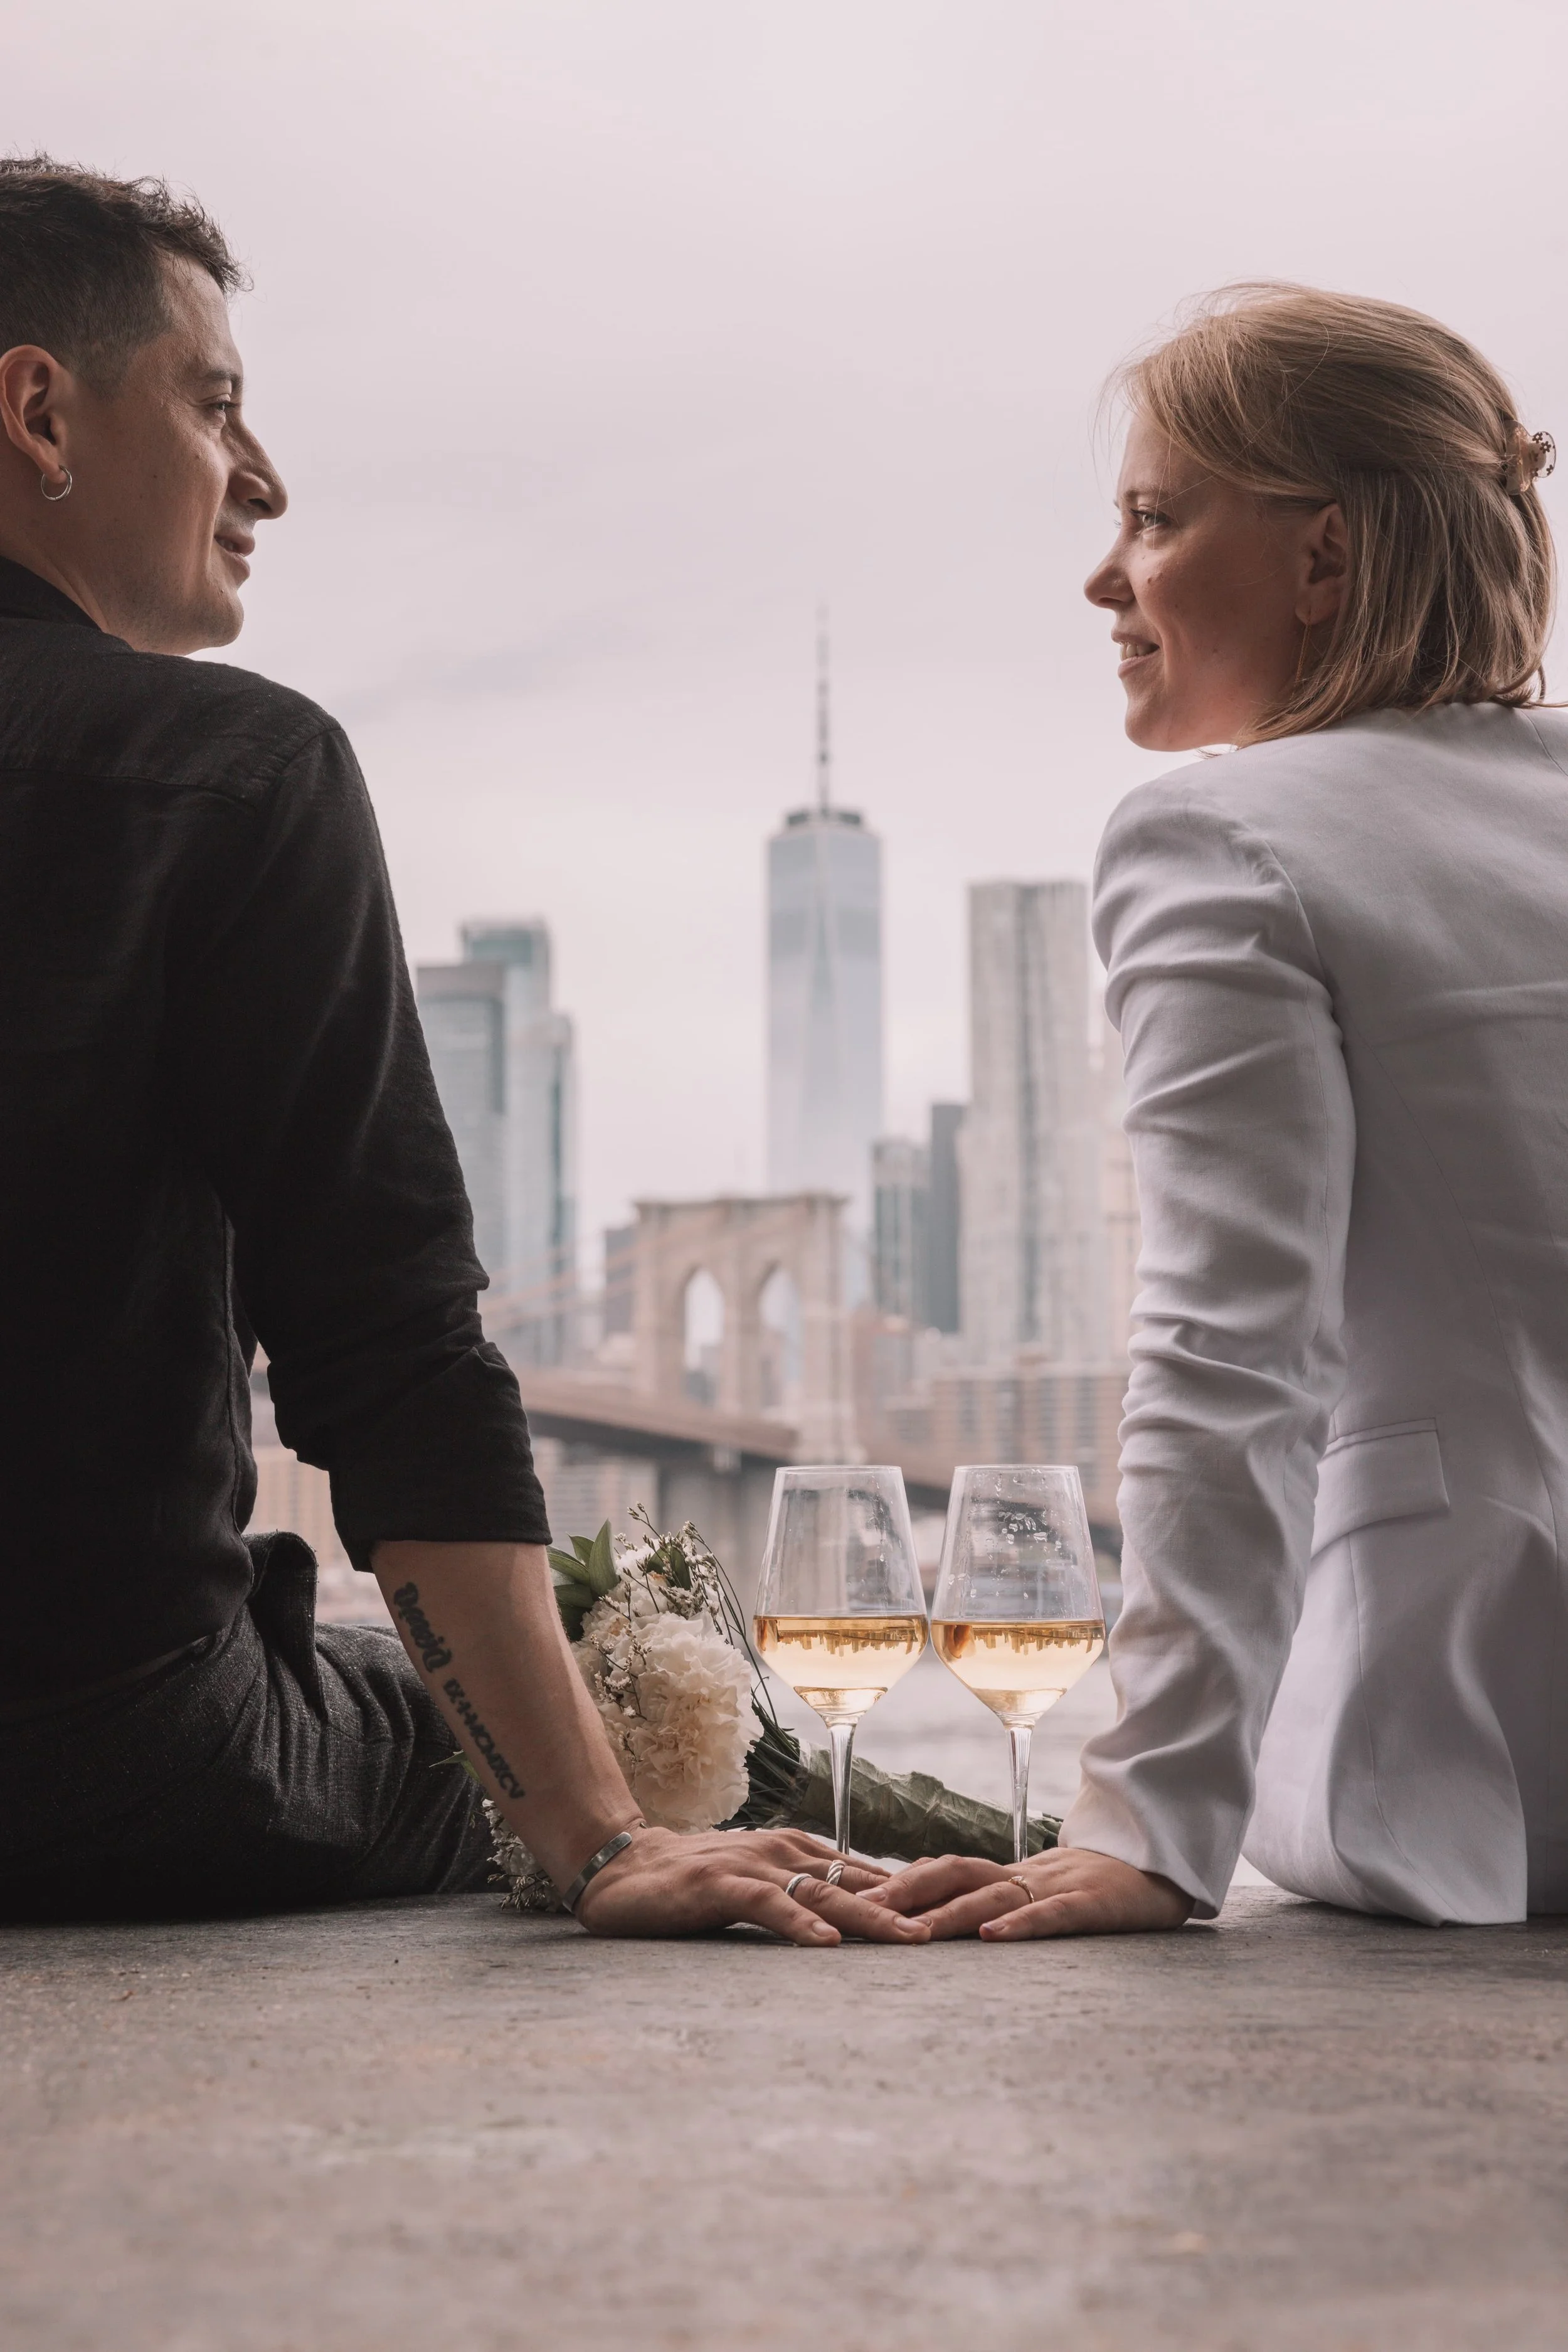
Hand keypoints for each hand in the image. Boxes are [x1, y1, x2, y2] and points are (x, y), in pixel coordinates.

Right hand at [573, 1826, 931, 1945]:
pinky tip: (826, 1942)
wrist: (625, 1869)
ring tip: (911, 1939)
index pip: (868, 1874)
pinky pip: (769, 1905)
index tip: (959, 1913)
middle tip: (955, 1930)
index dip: (915, 1894)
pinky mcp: (720, 1885)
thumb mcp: (760, 1884)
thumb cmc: (695, 1882)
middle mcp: (785, 1852)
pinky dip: (800, 1924)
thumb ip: (805, 1894)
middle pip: (859, 1883)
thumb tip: (862, 1915)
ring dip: (870, 1917)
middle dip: (910, 1906)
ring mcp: (753, 1865)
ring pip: (824, 1892)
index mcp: (798, 1853)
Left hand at [862, 1845, 1192, 1939]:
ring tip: (912, 1933)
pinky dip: (1019, 1925)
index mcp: (1007, 1875)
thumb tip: (927, 1899)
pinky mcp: (1091, 1905)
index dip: (898, 1882)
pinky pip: (1049, 1915)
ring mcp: (1056, 1887)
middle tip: (862, 1915)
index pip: (943, 1871)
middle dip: (906, 1894)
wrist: (1161, 1870)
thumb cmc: (1092, 1887)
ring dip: (949, 1914)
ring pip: (993, 1895)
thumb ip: (987, 1893)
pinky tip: (991, 1939)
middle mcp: (1022, 1876)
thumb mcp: (1034, 1890)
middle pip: (955, 1875)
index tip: (851, 1899)